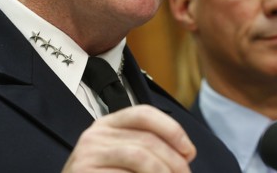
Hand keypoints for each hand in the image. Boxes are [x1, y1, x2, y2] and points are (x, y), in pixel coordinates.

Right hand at [62, 104, 195, 171]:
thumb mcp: (120, 156)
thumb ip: (146, 147)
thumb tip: (186, 152)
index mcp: (107, 124)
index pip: (144, 114)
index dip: (172, 130)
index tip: (189, 151)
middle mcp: (95, 135)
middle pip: (147, 140)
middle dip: (174, 162)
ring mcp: (88, 156)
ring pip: (140, 158)